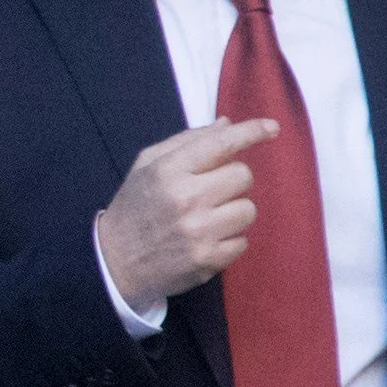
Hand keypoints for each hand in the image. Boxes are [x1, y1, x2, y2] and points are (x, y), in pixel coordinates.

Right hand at [93, 117, 279, 308]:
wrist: (115, 262)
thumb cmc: (135, 207)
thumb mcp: (147, 166)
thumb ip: (187, 142)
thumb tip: (228, 124)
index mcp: (169, 171)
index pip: (220, 144)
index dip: (250, 132)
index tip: (272, 127)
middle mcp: (186, 199)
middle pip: (243, 176)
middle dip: (233, 180)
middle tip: (212, 190)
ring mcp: (199, 232)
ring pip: (248, 210)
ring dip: (233, 211)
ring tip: (208, 218)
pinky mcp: (208, 260)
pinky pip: (243, 241)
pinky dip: (229, 239)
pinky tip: (206, 240)